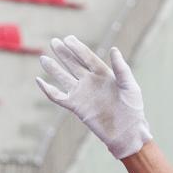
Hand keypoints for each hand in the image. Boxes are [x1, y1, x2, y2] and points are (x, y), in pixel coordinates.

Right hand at [36, 36, 150, 159]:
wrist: (128, 134)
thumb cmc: (133, 110)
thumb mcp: (130, 87)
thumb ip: (122, 69)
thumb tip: (114, 49)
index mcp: (103, 74)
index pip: (87, 57)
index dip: (77, 47)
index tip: (68, 39)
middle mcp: (91, 82)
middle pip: (73, 64)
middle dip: (64, 53)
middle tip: (54, 42)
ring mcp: (82, 94)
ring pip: (63, 78)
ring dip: (53, 69)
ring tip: (43, 58)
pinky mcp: (77, 107)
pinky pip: (59, 97)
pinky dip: (48, 90)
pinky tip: (39, 81)